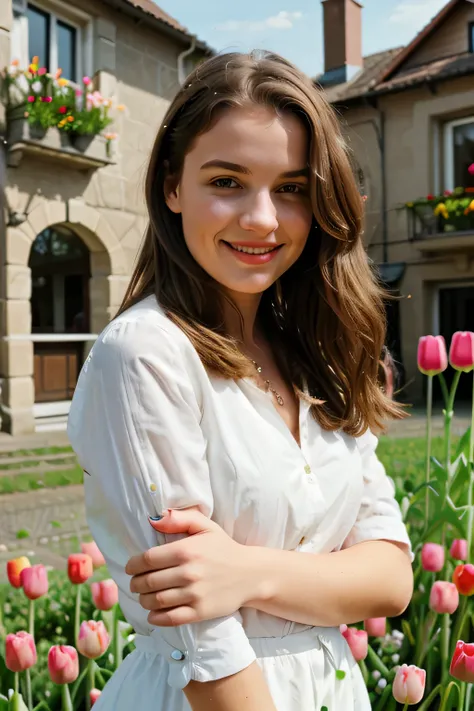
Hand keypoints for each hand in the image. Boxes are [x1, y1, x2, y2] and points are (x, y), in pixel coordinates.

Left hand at [125, 509, 253, 626]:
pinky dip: (155, 617)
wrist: (250, 574)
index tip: (130, 568)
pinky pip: (169, 618)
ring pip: (155, 601)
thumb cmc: (223, 548)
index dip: (133, 565)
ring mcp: (194, 595)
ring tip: (144, 596)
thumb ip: (179, 519)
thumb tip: (153, 520)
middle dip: (135, 584)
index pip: (147, 560)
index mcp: (186, 550)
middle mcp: (188, 573)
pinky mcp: (199, 612)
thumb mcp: (205, 526)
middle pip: (147, 582)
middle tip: (135, 583)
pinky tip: (153, 613)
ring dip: (143, 600)